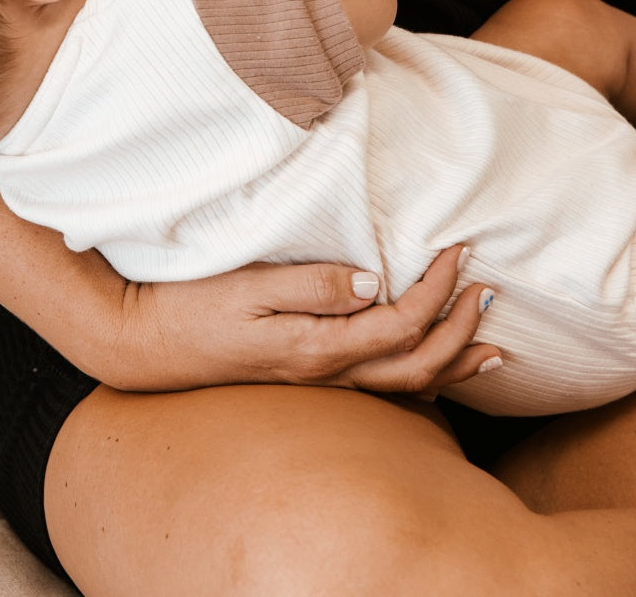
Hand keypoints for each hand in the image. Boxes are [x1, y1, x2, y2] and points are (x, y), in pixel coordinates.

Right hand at [104, 246, 499, 395]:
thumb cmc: (191, 308)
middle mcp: (327, 374)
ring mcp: (318, 382)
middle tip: (486, 286)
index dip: (438, 289)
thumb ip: (313, 285)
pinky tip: (433, 367)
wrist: (144, 345)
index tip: (458, 248)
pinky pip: (382, 387)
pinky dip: (421, 377)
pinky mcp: (307, 377)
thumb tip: (376, 281)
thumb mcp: (248, 287)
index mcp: (317, 348)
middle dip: (460, 328)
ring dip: (452, 362)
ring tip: (491, 343)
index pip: (401, 324)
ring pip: (406, 385)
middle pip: (417, 365)